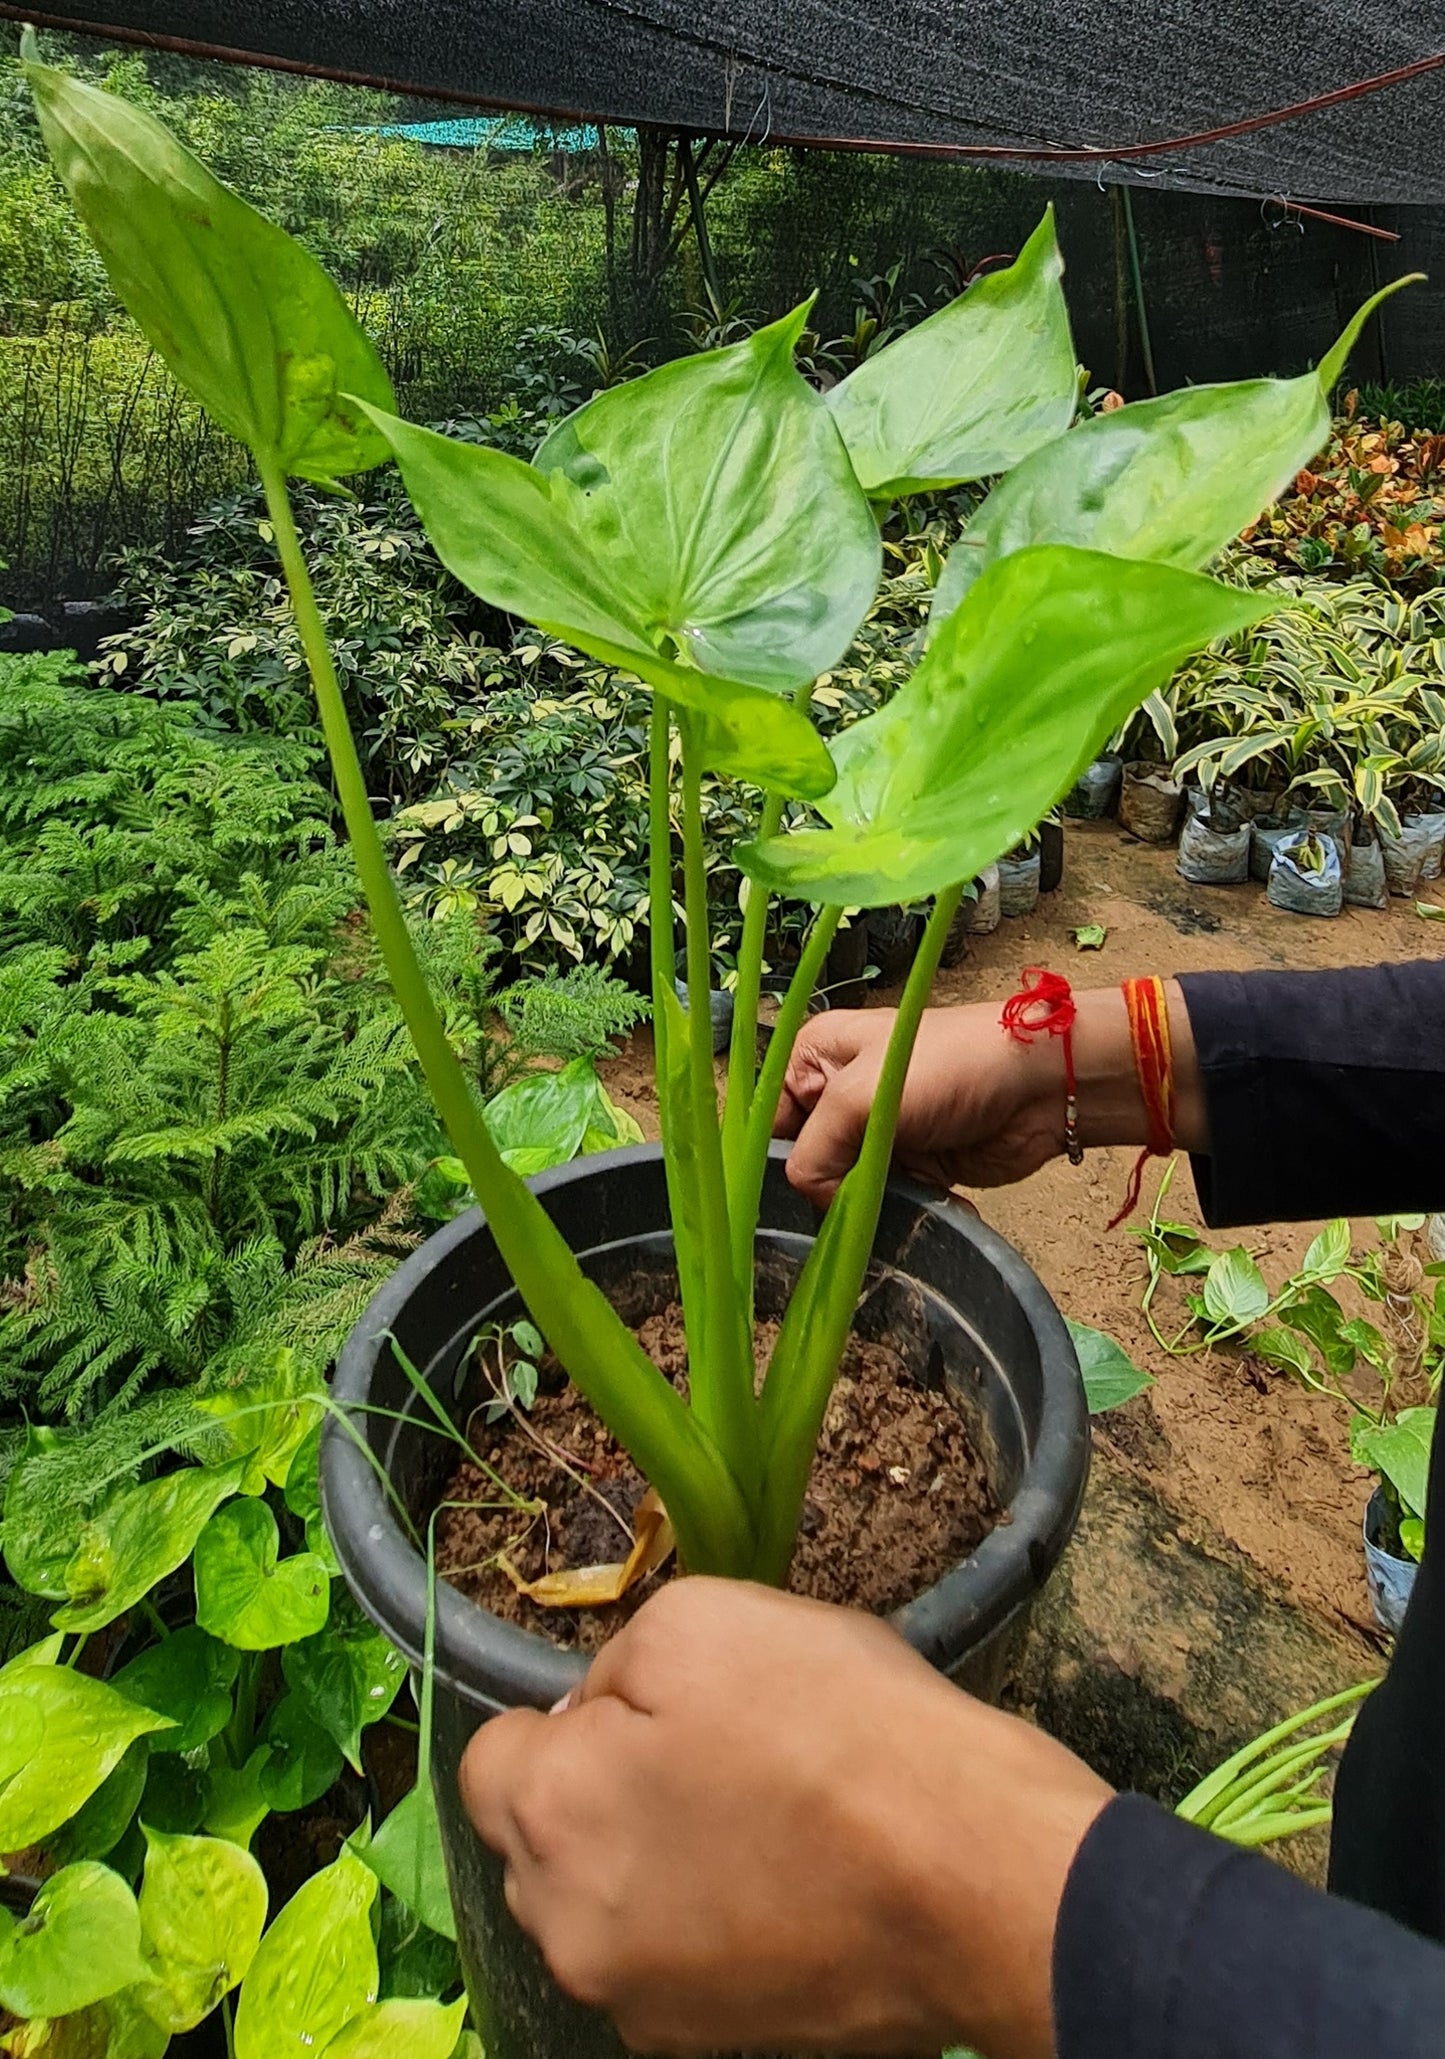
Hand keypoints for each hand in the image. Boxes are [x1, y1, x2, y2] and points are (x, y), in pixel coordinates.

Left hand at [460, 1578, 1111, 2057]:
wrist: (979, 1878)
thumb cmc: (832, 1729)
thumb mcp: (703, 1620)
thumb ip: (613, 1664)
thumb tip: (593, 1714)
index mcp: (547, 1820)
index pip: (489, 1759)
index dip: (562, 1715)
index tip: (645, 1703)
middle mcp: (568, 1934)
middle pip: (546, 1839)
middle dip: (602, 1788)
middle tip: (713, 1745)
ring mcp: (644, 2007)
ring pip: (613, 1903)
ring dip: (657, 1857)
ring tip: (764, 1812)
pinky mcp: (719, 2044)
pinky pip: (681, 1956)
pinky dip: (716, 1917)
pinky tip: (794, 1875)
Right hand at [774, 1002, 1067, 1206]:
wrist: (1040, 1086)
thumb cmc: (950, 1066)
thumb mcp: (861, 1098)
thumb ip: (815, 1152)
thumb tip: (811, 1197)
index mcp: (816, 1058)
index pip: (769, 1121)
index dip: (773, 1162)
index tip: (782, 1202)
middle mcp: (841, 1094)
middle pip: (808, 1161)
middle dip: (822, 1190)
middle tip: (840, 1212)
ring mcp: (879, 1132)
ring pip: (846, 1189)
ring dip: (864, 1207)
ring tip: (887, 1209)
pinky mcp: (915, 1165)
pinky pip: (889, 1201)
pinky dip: (902, 1212)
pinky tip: (921, 1210)